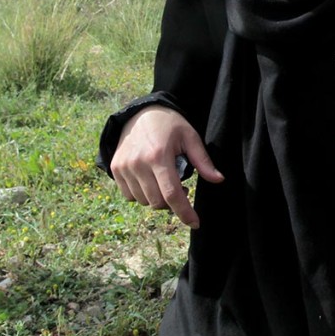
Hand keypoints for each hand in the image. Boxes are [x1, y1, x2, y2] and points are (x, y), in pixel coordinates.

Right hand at [110, 106, 223, 227]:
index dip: (184, 212)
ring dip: (157, 199)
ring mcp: (124, 167)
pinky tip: (150, 180)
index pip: (172, 194)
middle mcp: (138, 164)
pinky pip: (129, 196)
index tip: (195, 223)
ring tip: (165, 182)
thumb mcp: (190, 137)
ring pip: (143, 201)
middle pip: (157, 202)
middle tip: (182, 190)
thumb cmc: (169, 124)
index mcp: (158, 156)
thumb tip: (219, 180)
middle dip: (172, 204)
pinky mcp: (115, 168)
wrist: (140, 112)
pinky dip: (141, 194)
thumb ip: (203, 161)